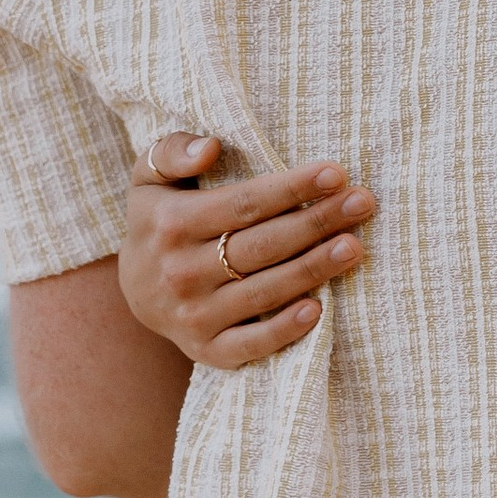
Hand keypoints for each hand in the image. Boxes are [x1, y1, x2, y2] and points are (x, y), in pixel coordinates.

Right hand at [120, 138, 377, 364]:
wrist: (134, 289)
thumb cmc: (159, 220)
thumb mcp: (149, 177)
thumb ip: (172, 151)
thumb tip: (210, 147)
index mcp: (171, 224)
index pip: (244, 204)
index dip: (292, 188)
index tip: (336, 173)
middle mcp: (180, 272)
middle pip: (262, 246)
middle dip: (317, 223)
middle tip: (362, 203)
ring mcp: (194, 315)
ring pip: (264, 291)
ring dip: (313, 269)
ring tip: (354, 246)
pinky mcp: (206, 350)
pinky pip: (251, 344)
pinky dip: (284, 331)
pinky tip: (318, 309)